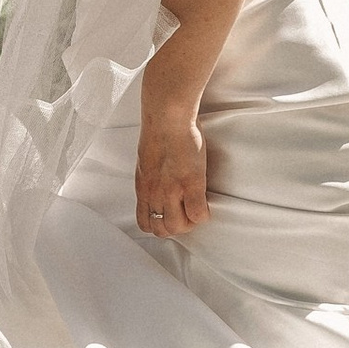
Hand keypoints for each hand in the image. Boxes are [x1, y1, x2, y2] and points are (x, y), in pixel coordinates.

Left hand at [135, 94, 209, 240]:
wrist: (166, 118)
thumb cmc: (159, 131)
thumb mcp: (148, 162)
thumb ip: (153, 178)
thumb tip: (161, 184)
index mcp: (143, 188)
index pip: (145, 224)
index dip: (160, 224)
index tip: (171, 215)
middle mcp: (154, 194)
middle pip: (162, 230)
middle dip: (177, 227)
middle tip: (187, 213)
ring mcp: (171, 191)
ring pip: (179, 227)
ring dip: (190, 222)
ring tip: (196, 209)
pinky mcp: (190, 184)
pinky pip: (198, 215)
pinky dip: (203, 213)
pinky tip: (205, 202)